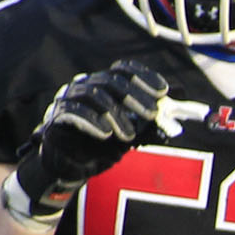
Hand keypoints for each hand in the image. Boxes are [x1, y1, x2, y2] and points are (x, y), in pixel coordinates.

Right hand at [3, 61, 175, 223]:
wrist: (75, 164)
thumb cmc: (104, 145)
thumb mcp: (133, 133)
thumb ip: (150, 122)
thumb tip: (176, 114)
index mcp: (105, 85)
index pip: (123, 70)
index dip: (144, 77)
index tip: (163, 91)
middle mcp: (86, 86)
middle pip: (111, 80)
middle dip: (135, 96)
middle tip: (151, 114)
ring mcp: (69, 99)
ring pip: (93, 94)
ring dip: (116, 114)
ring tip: (129, 134)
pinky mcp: (58, 116)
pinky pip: (73, 111)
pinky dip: (92, 121)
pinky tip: (106, 133)